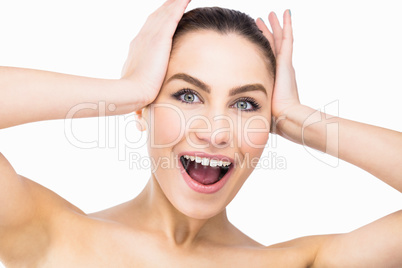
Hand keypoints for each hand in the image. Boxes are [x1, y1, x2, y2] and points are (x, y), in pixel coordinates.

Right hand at [121, 0, 190, 107]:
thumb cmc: (136, 95)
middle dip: (167, 8)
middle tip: (176, 0)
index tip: (168, 15)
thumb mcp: (142, 86)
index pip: (151, 30)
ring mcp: (150, 36)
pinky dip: (179, 5)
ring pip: (165, 13)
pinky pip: (172, 15)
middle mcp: (143, 38)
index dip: (159, 21)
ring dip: (173, 3)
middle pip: (157, 17)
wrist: (132, 93)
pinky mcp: (160, 38)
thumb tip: (146, 98)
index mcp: (139, 48)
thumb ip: (146, 84)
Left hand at [256, 10, 300, 128]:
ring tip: (271, 14)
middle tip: (261, 20)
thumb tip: (234, 107)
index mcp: (273, 76)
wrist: (284, 117)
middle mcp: (280, 69)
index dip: (261, 44)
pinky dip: (287, 27)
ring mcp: (285, 65)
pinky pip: (287, 40)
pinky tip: (286, 15)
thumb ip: (249, 102)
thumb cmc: (271, 116)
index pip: (266, 56)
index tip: (255, 35)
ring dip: (276, 26)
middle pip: (273, 44)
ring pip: (280, 40)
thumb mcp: (257, 104)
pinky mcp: (287, 63)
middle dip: (267, 32)